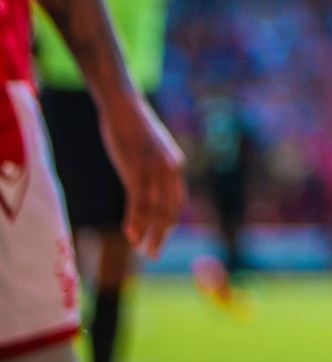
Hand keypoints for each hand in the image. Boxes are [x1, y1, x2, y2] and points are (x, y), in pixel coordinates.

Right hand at [97, 90, 185, 257]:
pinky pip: (138, 200)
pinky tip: (131, 234)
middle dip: (162, 234)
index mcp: (176, 166)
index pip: (177, 203)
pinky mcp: (136, 168)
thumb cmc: (135, 130)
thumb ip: (155, 171)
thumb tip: (151, 189)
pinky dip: (136, 219)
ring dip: (149, 232)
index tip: (160, 240)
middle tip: (153, 253)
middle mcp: (170, 169)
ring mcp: (154, 169)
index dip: (169, 224)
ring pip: (154, 208)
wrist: (124, 107)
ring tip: (143, 249)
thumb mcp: (151, 152)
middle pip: (169, 210)